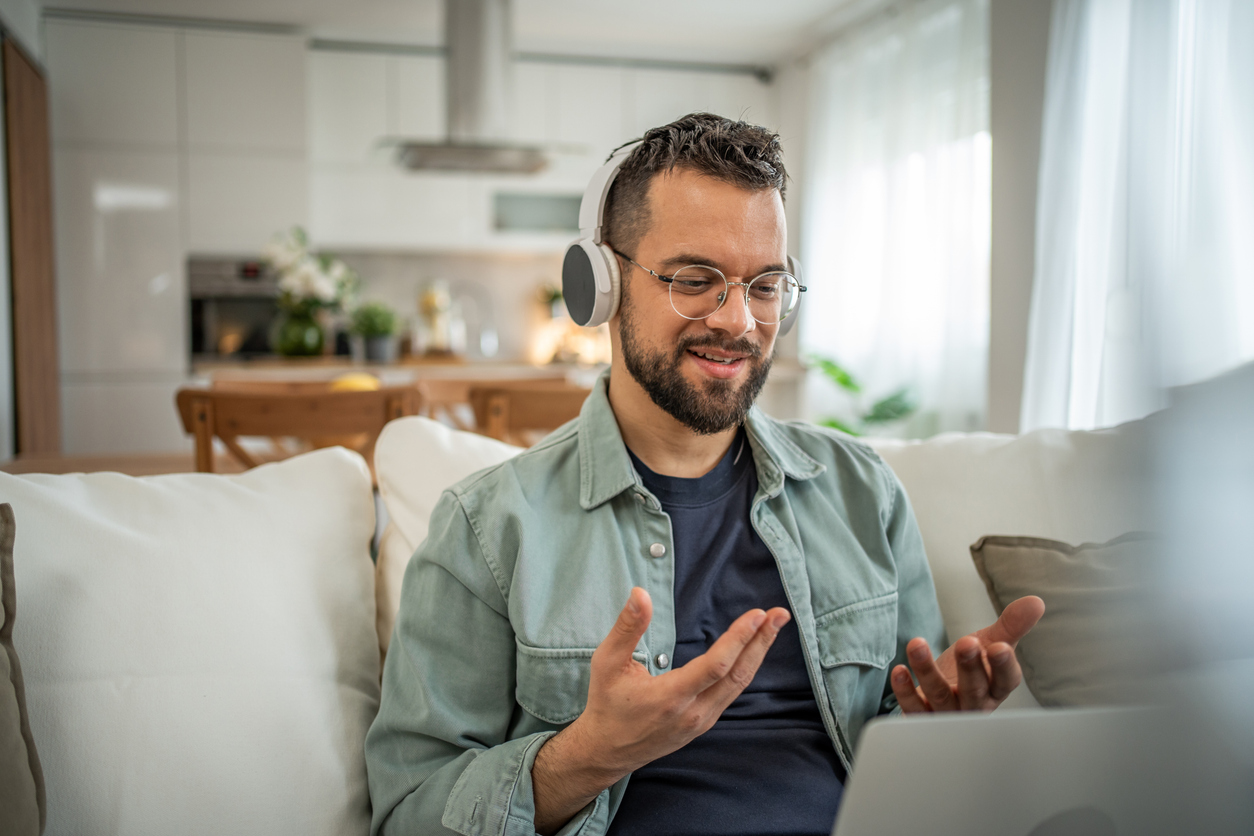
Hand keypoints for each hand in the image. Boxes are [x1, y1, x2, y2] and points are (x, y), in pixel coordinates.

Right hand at [532, 587, 789, 833]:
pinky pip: (731, 692)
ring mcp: (701, 721)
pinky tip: (752, 650)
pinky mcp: (703, 723)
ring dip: (758, 653)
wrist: (607, 751)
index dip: (739, 639)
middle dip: (761, 642)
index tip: (757, 615)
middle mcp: (693, 712)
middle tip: (780, 614)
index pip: (715, 666)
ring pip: (739, 685)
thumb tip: (641, 593)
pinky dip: (746, 668)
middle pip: (738, 675)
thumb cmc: (607, 703)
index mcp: (671, 697)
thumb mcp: (607, 662)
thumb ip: (627, 628)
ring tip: (772, 626)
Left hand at [890, 596, 1044, 713]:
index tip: (1000, 647)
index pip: (1006, 680)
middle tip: (966, 643)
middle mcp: (974, 704)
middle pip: (974, 689)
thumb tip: (1036, 602)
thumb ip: (1011, 626)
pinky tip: (899, 671)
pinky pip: (914, 709)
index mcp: (995, 688)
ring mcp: (948, 713)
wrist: (940, 698)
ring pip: (940, 696)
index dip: (1003, 666)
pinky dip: (906, 692)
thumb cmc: (972, 672)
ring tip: (917, 644)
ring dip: (928, 670)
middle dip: (970, 667)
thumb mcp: (991, 645)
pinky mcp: (922, 717)